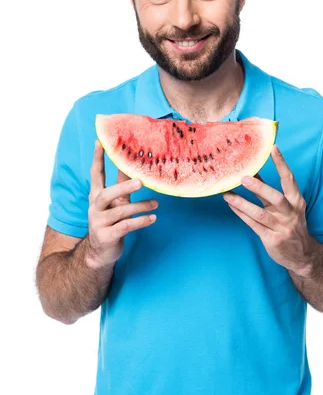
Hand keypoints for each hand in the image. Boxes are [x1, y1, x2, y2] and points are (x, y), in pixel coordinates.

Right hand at [87, 141, 157, 268]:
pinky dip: (140, 222)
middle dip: (123, 187)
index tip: (100, 142)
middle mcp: (95, 208)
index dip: (97, 158)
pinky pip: (125, 227)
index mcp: (96, 196)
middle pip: (106, 194)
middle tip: (140, 182)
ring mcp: (99, 223)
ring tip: (156, 204)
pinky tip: (152, 219)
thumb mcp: (116, 204)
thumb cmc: (111, 223)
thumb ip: (122, 188)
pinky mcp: (106, 237)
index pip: (95, 174)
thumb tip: (137, 169)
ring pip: (120, 212)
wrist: (100, 252)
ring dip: (140, 206)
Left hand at [223, 145, 313, 276]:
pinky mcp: (272, 240)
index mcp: (296, 202)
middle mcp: (290, 213)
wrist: (302, 255)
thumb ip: (270, 192)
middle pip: (275, 198)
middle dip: (259, 187)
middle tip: (243, 178)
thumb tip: (251, 172)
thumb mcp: (288, 207)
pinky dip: (241, 214)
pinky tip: (231, 206)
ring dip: (242, 203)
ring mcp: (281, 228)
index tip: (273, 148)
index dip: (282, 163)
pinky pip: (253, 225)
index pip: (289, 179)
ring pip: (260, 213)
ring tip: (227, 194)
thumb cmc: (291, 225)